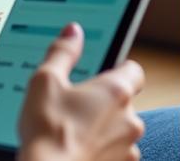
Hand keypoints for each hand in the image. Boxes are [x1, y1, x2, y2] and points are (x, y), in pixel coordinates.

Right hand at [18, 23, 144, 160]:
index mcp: (115, 90)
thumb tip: (73, 31)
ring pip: (119, 127)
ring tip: (71, 128)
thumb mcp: (45, 80)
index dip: (118, 67)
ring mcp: (127, 145)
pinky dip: (100, 147)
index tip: (100, 72)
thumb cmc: (47, 128)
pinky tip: (76, 146)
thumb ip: (62, 52)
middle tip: (72, 103)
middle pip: (124, 100)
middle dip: (102, 100)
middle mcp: (130, 118)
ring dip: (102, 125)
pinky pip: (115, 150)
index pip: (134, 69)